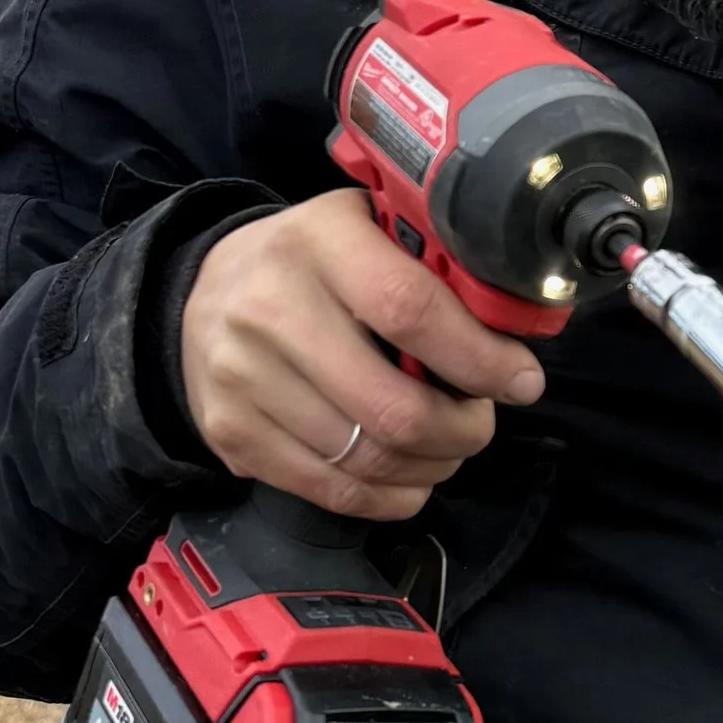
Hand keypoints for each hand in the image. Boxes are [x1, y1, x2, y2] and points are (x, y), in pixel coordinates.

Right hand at [180, 189, 545, 519]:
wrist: (201, 290)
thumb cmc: (312, 261)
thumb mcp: (365, 226)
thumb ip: (429, 262)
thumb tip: (511, 324)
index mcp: (318, 242)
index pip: (410, 310)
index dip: (479, 358)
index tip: (520, 380)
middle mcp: (269, 308)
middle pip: (393, 407)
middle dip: (464, 429)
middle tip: (482, 420)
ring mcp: (242, 378)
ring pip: (368, 459)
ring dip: (432, 465)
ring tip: (449, 445)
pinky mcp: (231, 434)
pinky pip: (331, 491)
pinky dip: (389, 497)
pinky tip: (412, 477)